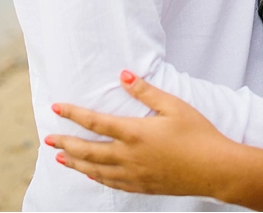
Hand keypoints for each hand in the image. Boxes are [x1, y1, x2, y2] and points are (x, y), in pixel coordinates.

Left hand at [45, 72, 232, 195]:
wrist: (215, 169)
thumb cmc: (197, 133)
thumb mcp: (173, 105)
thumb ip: (146, 91)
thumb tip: (123, 74)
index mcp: (135, 133)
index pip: (95, 122)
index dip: (73, 114)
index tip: (56, 107)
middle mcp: (129, 156)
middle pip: (88, 150)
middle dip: (65, 142)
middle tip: (47, 137)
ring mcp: (134, 175)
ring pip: (95, 170)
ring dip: (75, 162)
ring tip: (60, 156)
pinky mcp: (142, 187)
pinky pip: (111, 184)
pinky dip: (95, 177)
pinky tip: (89, 174)